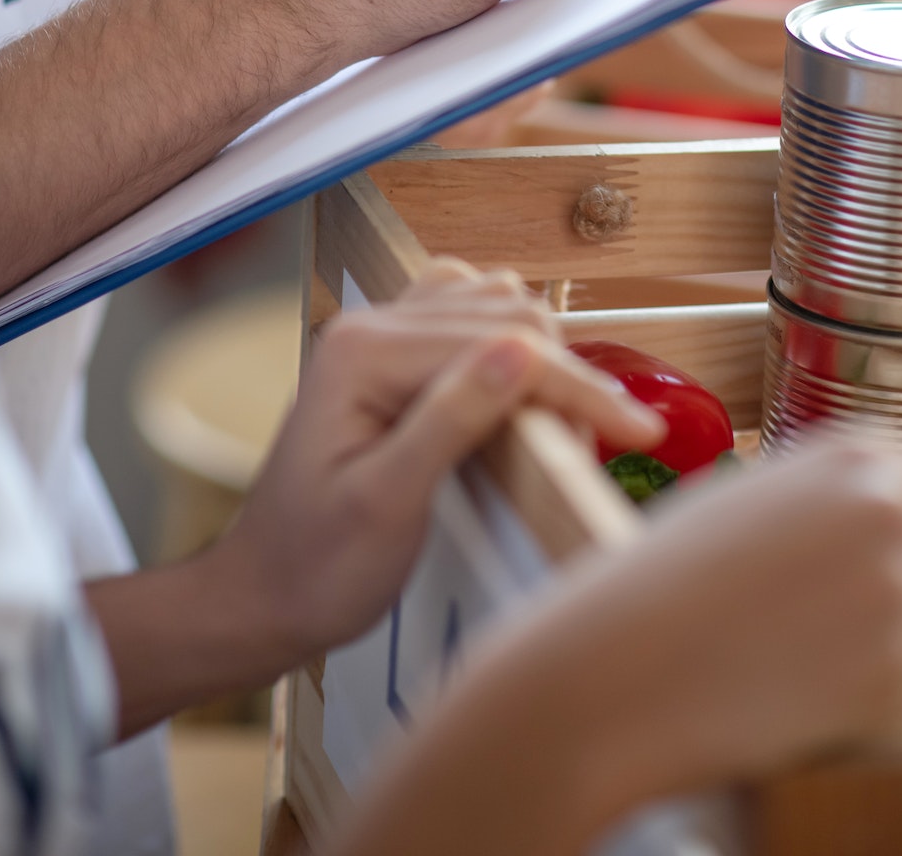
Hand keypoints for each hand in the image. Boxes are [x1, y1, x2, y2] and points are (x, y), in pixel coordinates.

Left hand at [210, 261, 665, 665]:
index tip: (640, 432)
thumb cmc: (316, 568)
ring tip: (570, 422)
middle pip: (504, 315)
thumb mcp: (386, 505)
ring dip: (543, 351)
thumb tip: (525, 351)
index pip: (500, 345)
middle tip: (608, 442)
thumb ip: (450, 419)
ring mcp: (377, 336)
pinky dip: (508, 338)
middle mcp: (371, 327)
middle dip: (568, 375)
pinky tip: (525, 381)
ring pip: (492, 304)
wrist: (261, 598)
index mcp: (365, 353)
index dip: (576, 387)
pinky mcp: (389, 357)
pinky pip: (465, 314)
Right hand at [334, 433, 901, 855]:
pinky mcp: (899, 658)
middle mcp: (897, 497)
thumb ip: (853, 502)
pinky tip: (818, 689)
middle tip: (870, 634)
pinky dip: (894, 703)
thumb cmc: (670, 584)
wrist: (617, 661)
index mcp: (862, 448)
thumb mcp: (767, 500)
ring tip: (821, 660)